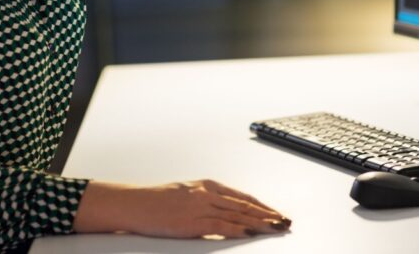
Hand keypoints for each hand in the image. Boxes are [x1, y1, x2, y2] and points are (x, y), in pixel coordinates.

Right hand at [74, 179, 291, 238]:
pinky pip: (220, 226)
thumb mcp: (184, 193)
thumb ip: (206, 200)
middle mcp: (206, 193)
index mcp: (206, 185)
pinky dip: (237, 230)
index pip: (242, 196)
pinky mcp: (191, 221)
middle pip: (244, 205)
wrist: (133, 203)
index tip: (276, 212)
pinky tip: (249, 234)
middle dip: (267, 214)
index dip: (262, 205)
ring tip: (276, 228)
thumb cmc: (155, 200)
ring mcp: (199, 206)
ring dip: (259, 223)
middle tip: (285, 221)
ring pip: (237, 215)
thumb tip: (226, 212)